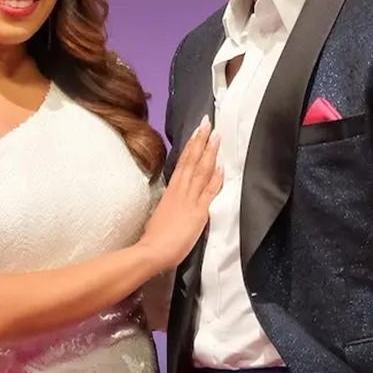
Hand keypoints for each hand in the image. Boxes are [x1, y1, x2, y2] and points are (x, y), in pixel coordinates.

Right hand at [138, 116, 222, 269]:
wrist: (152, 250)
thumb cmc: (154, 238)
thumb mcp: (163, 215)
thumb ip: (172, 205)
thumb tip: (178, 200)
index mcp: (171, 192)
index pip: (183, 164)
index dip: (191, 147)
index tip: (198, 131)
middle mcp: (180, 191)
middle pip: (192, 161)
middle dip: (200, 141)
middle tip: (208, 122)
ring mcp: (190, 200)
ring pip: (201, 170)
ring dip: (209, 152)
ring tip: (216, 135)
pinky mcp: (198, 212)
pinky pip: (208, 191)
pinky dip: (215, 177)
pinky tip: (220, 165)